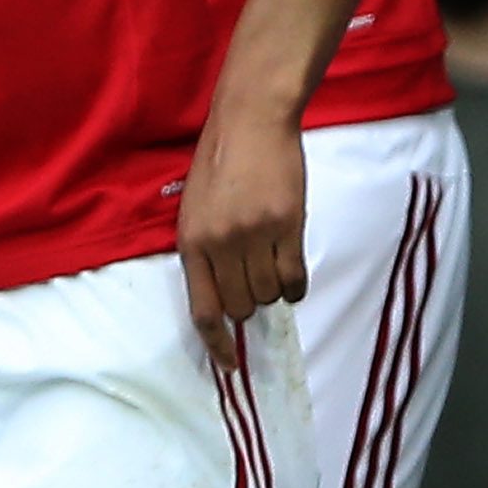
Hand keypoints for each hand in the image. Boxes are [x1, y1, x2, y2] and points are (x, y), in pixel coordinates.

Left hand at [176, 97, 307, 362]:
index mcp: (192, 243)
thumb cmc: (219, 163)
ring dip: (272, 290)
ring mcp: (255, 235)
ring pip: (269, 294)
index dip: (218, 345)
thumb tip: (223, 301)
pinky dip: (296, 285)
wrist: (251, 121)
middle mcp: (221, 244)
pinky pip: (295, 277)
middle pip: (241, 307)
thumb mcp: (195, 210)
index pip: (204, 311)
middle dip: (249, 304)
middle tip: (254, 280)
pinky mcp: (288, 225)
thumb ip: (204, 253)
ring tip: (271, 262)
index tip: (230, 366)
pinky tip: (292, 273)